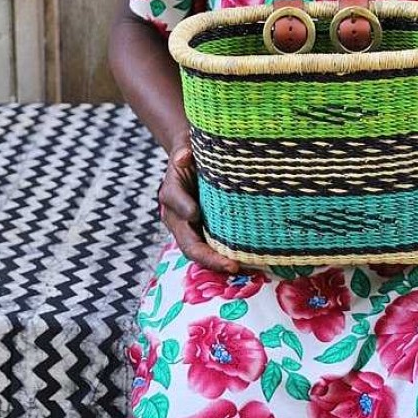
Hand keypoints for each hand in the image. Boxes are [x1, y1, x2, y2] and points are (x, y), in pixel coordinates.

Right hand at [158, 143, 241, 273]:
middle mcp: (177, 216)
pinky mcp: (203, 232)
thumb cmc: (192, 153)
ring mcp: (189, 229)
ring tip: (242, 269)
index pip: (174, 200)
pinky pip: (211, 250)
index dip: (183, 207)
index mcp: (171, 193)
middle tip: (231, 265)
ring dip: (218, 263)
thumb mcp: (186, 147)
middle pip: (188, 241)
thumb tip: (184, 156)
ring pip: (199, 252)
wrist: (193, 161)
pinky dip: (225, 259)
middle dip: (208, 256)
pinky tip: (246, 264)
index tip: (195, 213)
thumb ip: (183, 151)